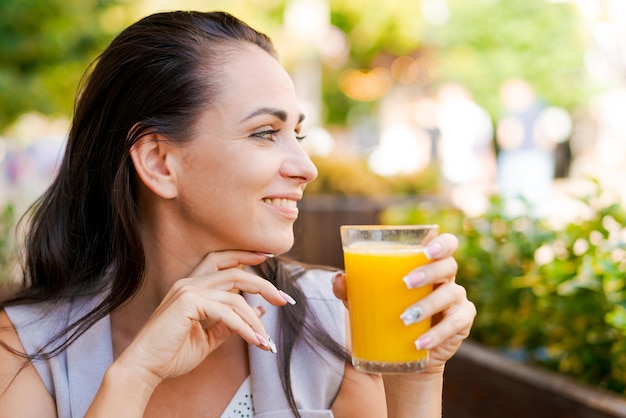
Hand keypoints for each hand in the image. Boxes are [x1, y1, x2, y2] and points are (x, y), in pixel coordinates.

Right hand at [116, 251, 291, 386]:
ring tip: (266, 340)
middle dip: (263, 285)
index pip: (221, 260)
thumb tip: (258, 311)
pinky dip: (245, 328)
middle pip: (235, 273)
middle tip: (284, 300)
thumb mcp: (207, 337)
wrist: (144, 368)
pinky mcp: (188, 303)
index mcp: (191, 286)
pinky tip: (255, 341)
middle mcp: (189, 283)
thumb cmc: (171, 353)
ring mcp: (187, 290)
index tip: (267, 257)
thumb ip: (230, 323)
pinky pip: (226, 312)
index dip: (245, 255)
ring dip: (255, 320)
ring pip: (235, 296)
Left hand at [332, 233, 475, 373]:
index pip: (446, 245)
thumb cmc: (386, 316)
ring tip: (405, 317)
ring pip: (452, 294)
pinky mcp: (461, 323)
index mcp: (428, 265)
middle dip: (429, 271)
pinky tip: (420, 342)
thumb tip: (338, 279)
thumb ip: (352, 288)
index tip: (426, 249)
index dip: (442, 243)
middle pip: (449, 266)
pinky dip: (438, 334)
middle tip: (406, 282)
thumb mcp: (366, 302)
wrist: (401, 354)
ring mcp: (457, 301)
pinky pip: (456, 324)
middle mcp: (446, 279)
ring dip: (428, 304)